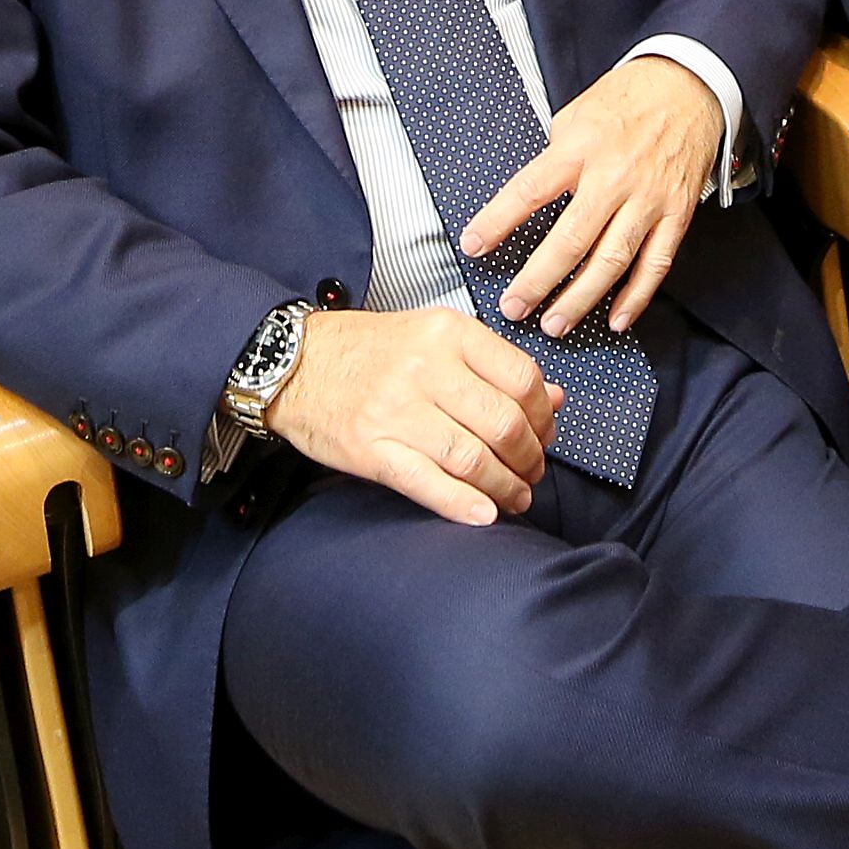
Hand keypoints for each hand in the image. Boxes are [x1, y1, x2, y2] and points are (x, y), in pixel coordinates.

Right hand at [265, 305, 558, 522]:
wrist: (295, 364)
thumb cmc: (371, 352)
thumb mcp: (434, 337)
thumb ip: (494, 365)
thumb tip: (553, 399)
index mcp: (447, 333)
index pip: (522, 379)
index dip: (543, 418)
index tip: (543, 435)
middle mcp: (425, 368)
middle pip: (504, 425)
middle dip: (529, 459)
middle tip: (531, 473)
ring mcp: (396, 411)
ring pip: (474, 459)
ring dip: (505, 488)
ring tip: (513, 498)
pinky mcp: (372, 449)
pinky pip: (429, 483)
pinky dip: (463, 505)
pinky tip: (484, 515)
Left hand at [466, 55, 721, 337]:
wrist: (689, 86)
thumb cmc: (626, 100)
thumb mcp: (575, 115)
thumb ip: (554, 159)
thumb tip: (529, 201)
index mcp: (580, 147)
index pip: (530, 190)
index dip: (497, 221)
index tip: (473, 246)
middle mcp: (614, 177)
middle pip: (571, 239)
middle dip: (538, 279)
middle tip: (514, 307)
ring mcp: (648, 199)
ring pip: (612, 260)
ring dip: (580, 299)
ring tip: (554, 324)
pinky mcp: (676, 214)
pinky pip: (655, 264)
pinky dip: (635, 297)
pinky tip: (614, 319)